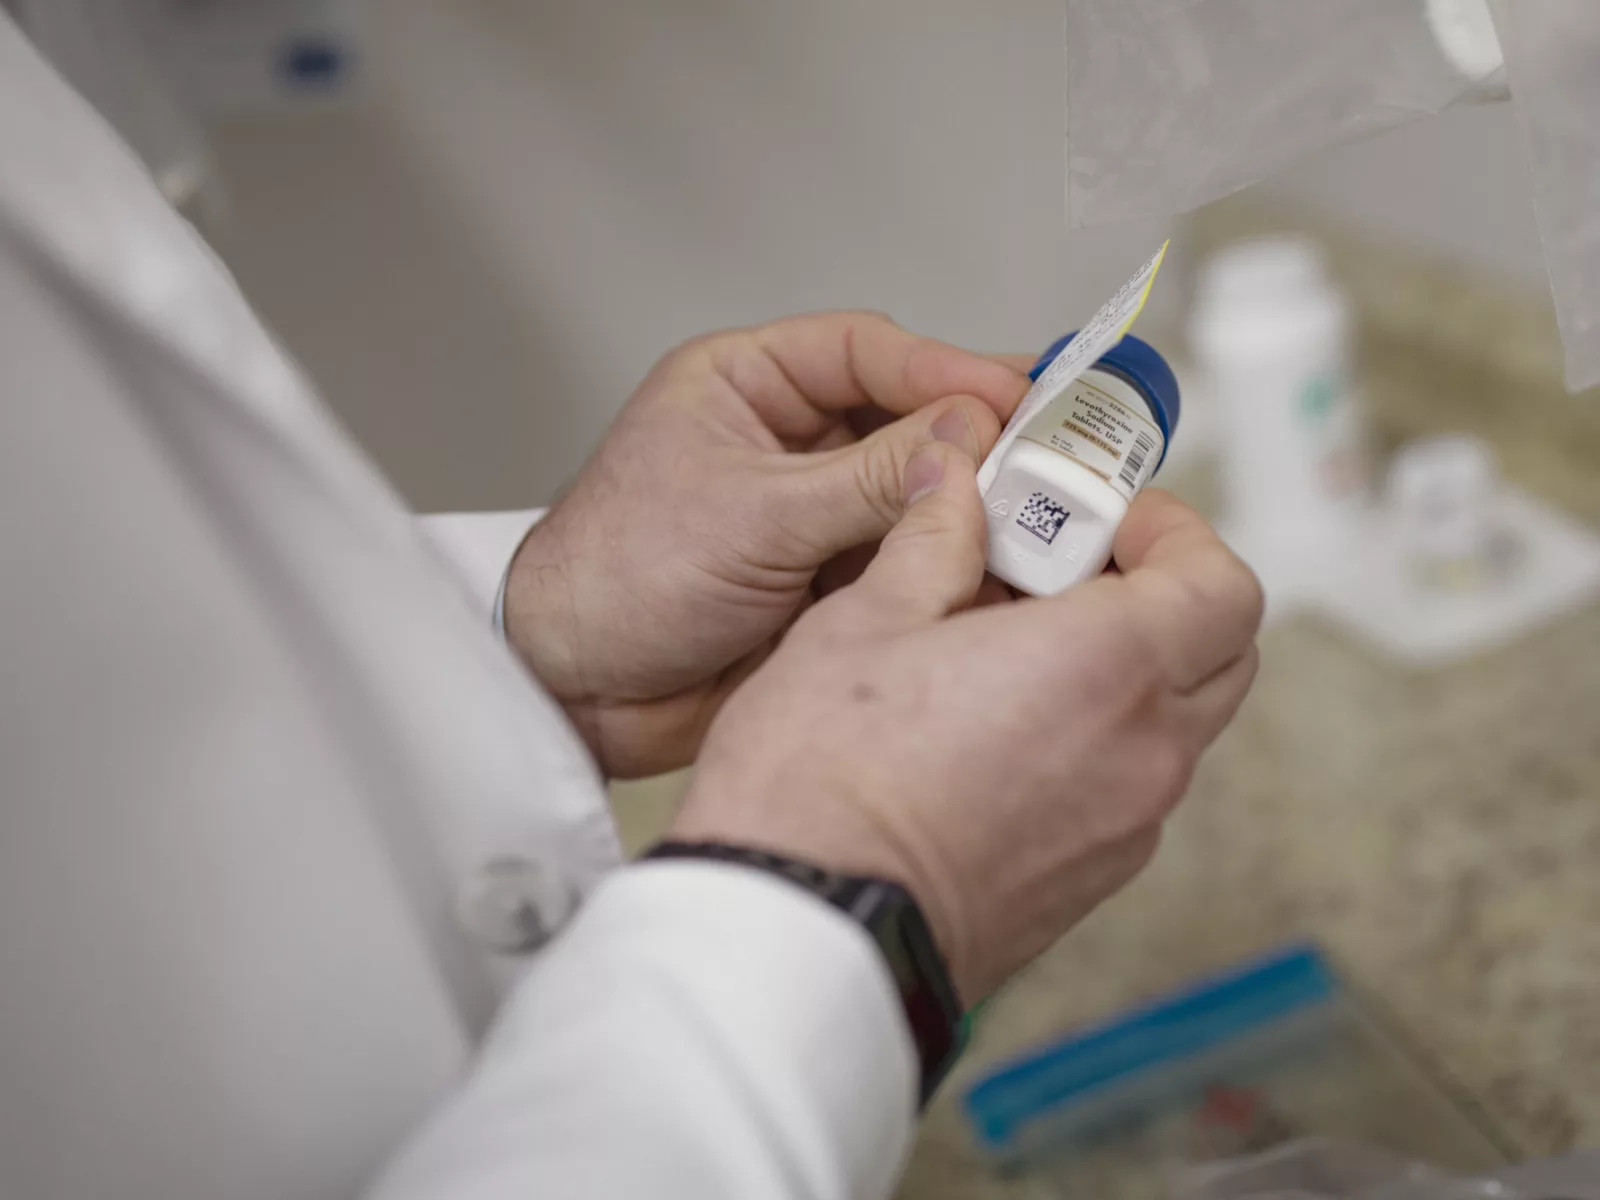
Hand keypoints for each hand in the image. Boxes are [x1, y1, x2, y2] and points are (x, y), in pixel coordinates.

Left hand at [504, 313, 1029, 777]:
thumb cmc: (619, 578)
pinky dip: (941, 561)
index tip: (1016, 395)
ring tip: (1037, 514)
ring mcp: (808, 511)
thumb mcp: (754, 515)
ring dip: (963, 505)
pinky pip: (900, 556)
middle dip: (969, 439)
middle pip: (900, 419)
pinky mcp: (825, 578)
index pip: (865, 353)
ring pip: (910, 492)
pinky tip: (993, 568)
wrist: (578, 691)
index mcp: (745, 386)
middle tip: (1053, 451)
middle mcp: (784, 439)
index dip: (944, 370)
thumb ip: (867, 478)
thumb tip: (967, 435)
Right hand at [669, 449, 1262, 1003]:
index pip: (1221, 585)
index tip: (1106, 520)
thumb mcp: (863, 624)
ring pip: (1173, 723)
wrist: (805, 932)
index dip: (1177, 535)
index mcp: (1105, 668)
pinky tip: (995, 730)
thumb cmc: (821, 778)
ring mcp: (1125, 829)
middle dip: (1162, 596)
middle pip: (1220, 653)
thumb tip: (953, 483)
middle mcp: (1141, 753)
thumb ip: (931, 541)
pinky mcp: (1090, 882)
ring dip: (1125, 671)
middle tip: (1065, 572)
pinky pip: (1128, 786)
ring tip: (1011, 651)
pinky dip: (1095, 740)